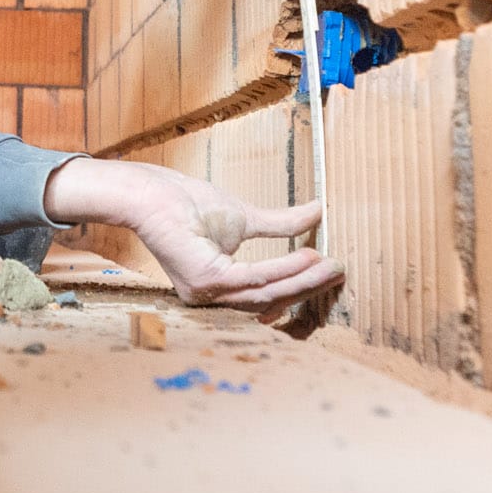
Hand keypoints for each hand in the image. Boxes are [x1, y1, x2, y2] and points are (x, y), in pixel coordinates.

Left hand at [42, 156, 340, 309]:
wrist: (152, 193)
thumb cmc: (188, 203)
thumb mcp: (245, 217)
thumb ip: (281, 224)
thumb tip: (318, 212)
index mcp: (219, 286)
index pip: (266, 293)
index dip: (301, 285)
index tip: (330, 272)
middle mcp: (212, 298)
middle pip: (271, 300)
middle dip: (308, 287)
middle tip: (339, 273)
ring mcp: (208, 293)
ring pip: (267, 293)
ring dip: (303, 280)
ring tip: (330, 266)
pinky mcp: (207, 280)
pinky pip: (256, 279)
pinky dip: (285, 269)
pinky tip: (308, 256)